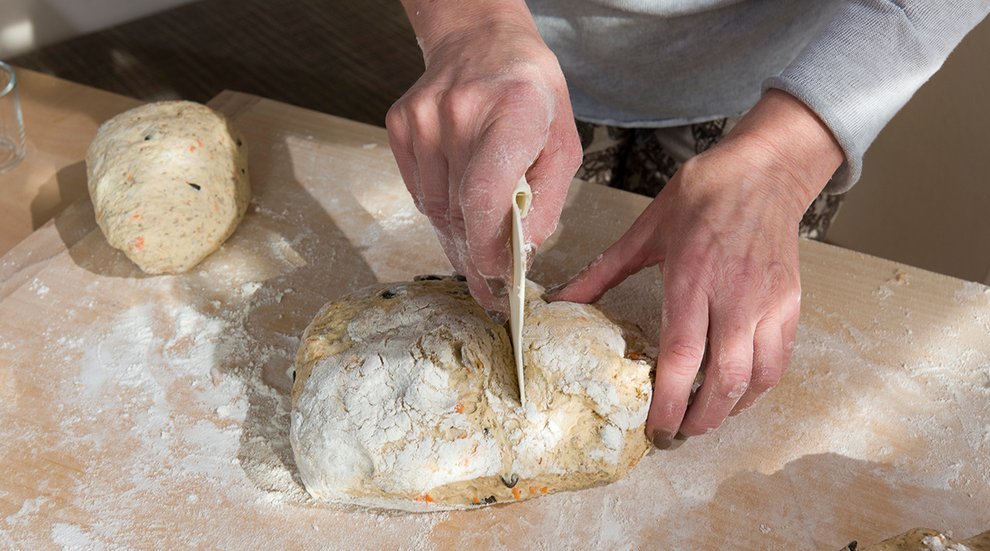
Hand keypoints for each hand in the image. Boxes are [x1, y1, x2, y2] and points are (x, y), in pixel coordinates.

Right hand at [387, 0, 582, 313]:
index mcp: (513, 112)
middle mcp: (460, 114)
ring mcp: (422, 120)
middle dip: (477, 258)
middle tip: (490, 291)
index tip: (500, 279)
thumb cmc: (531, 96)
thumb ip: (546, 205)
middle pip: (459, 212)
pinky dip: (441, 210)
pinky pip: (419, 193)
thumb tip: (521, 257)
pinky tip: (459, 201)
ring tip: (478, 246)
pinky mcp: (400, 126)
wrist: (480, 43)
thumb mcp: (562, 146)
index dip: (489, 249)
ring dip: (458, 237)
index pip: (486, 197)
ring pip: (435, 210)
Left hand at [547, 90, 842, 446]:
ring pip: (756, 378)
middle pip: (724, 379)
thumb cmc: (702, 195)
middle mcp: (733, 295)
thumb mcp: (645, 230)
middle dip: (700, 420)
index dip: (670, 400)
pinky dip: (757, 389)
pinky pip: (779, 361)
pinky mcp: (790, 303)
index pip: (683, 354)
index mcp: (691, 276)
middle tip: (676, 435)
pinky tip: (736, 394)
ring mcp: (767, 302)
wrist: (763, 171)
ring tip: (703, 420)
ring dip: (729, 411)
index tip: (655, 428)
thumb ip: (602, 272)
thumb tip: (560, 300)